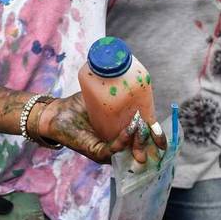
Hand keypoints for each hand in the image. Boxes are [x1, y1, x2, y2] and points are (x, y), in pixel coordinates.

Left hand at [37, 94, 166, 164]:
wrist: (54, 112)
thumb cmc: (78, 105)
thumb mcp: (102, 96)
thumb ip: (116, 88)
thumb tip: (127, 68)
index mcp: (122, 134)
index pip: (144, 139)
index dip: (156, 138)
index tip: (166, 137)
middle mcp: (116, 145)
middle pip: (140, 148)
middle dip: (152, 142)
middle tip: (160, 137)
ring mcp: (106, 150)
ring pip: (128, 149)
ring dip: (138, 139)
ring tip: (141, 124)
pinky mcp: (95, 151)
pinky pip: (112, 150)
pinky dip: (122, 141)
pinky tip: (128, 129)